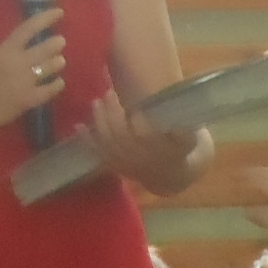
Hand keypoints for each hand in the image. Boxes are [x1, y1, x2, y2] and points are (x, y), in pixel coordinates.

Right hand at [0, 8, 67, 141]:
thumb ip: (12, 51)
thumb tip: (35, 43)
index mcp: (5, 50)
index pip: (29, 28)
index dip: (46, 18)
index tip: (59, 12)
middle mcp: (17, 63)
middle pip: (46, 47)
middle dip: (57, 43)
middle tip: (60, 42)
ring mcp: (24, 82)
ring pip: (52, 66)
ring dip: (58, 62)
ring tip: (59, 61)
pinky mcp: (29, 100)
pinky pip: (51, 89)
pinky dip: (57, 84)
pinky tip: (58, 82)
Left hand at [85, 90, 205, 194]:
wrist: (168, 175)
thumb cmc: (179, 149)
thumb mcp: (189, 139)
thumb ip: (184, 131)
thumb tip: (178, 122)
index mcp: (160, 151)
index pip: (145, 136)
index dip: (138, 120)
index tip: (134, 104)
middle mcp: (139, 160)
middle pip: (121, 137)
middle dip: (113, 114)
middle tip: (109, 93)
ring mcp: (124, 164)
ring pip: (107, 143)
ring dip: (99, 121)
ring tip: (97, 101)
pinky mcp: (113, 166)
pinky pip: (97, 153)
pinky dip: (87, 140)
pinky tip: (78, 125)